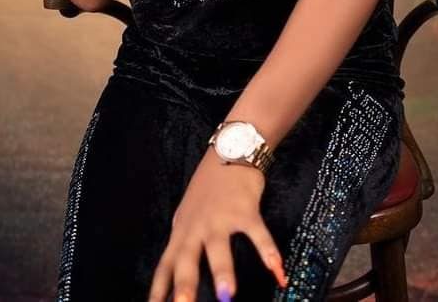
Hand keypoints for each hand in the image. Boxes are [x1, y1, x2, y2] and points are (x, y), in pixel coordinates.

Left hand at [147, 149, 287, 301]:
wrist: (230, 150)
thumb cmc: (208, 186)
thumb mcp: (189, 214)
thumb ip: (184, 243)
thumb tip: (175, 278)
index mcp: (182, 230)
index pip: (165, 266)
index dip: (158, 290)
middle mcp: (198, 226)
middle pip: (187, 259)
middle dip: (185, 285)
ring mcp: (221, 217)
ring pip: (220, 246)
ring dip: (223, 271)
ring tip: (226, 296)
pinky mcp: (245, 209)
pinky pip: (257, 234)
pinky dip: (269, 253)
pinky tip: (278, 270)